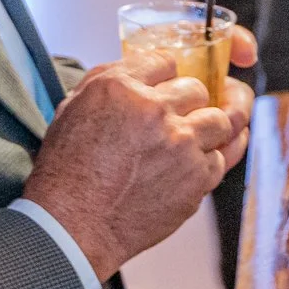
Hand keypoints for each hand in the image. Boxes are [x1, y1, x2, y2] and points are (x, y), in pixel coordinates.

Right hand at [22, 29, 258, 279]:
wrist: (72, 227)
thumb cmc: (66, 172)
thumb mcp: (73, 109)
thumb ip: (111, 81)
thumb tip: (143, 70)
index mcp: (120, 88)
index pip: (165, 61)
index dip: (167, 75)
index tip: (168, 86)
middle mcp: (155, 110)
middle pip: (198, 89)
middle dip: (190, 101)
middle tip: (181, 116)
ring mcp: (181, 144)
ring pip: (221, 120)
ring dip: (210, 128)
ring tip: (195, 138)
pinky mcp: (197, 177)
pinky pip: (222, 158)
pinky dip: (212, 159)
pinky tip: (198, 163)